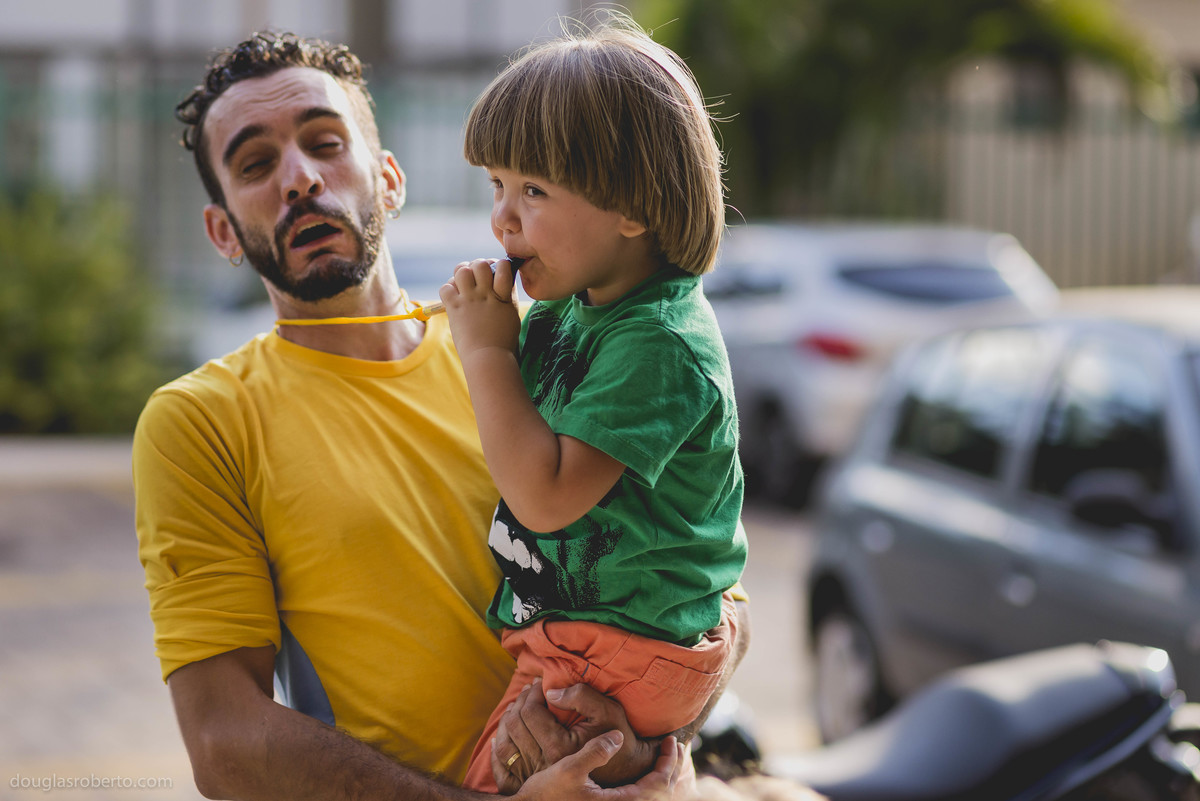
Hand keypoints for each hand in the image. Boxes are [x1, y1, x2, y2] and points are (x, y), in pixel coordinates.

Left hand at [438, 258, 519, 357]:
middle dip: (478, 266)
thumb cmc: (503, 339)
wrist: (488, 357)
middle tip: (478, 276)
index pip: (503, 266)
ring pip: (461, 271)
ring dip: (462, 274)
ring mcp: (469, 300)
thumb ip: (509, 294)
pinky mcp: (454, 308)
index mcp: (503, 294)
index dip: (499, 264)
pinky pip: (446, 287)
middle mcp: (485, 294)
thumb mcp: (512, 313)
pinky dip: (448, 289)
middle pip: (480, 264)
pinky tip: (455, 296)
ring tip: (464, 283)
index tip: (497, 271)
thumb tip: (506, 278)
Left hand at [493, 680, 662, 790]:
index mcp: (559, 746)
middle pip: (514, 725)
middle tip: (527, 691)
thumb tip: (551, 692)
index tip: (537, 683)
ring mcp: (534, 777)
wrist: (623, 771)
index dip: (530, 692)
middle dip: (518, 702)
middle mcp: (543, 764)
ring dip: (506, 722)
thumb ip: (580, 696)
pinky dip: (498, 751)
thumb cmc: (617, 737)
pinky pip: (502, 770)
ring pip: (504, 745)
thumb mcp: (607, 710)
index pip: (530, 712)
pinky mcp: (530, 786)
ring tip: (516, 707)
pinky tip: (502, 737)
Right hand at [515, 731, 687, 800]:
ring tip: (662, 756)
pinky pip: (637, 798)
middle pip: (659, 793)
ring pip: (648, 797)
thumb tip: (618, 737)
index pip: (657, 784)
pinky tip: (642, 771)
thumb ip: (595, 752)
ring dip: (659, 776)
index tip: (670, 741)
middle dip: (669, 767)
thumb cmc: (546, 794)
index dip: (667, 761)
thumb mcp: (569, 769)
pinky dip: (647, 784)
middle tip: (673, 746)